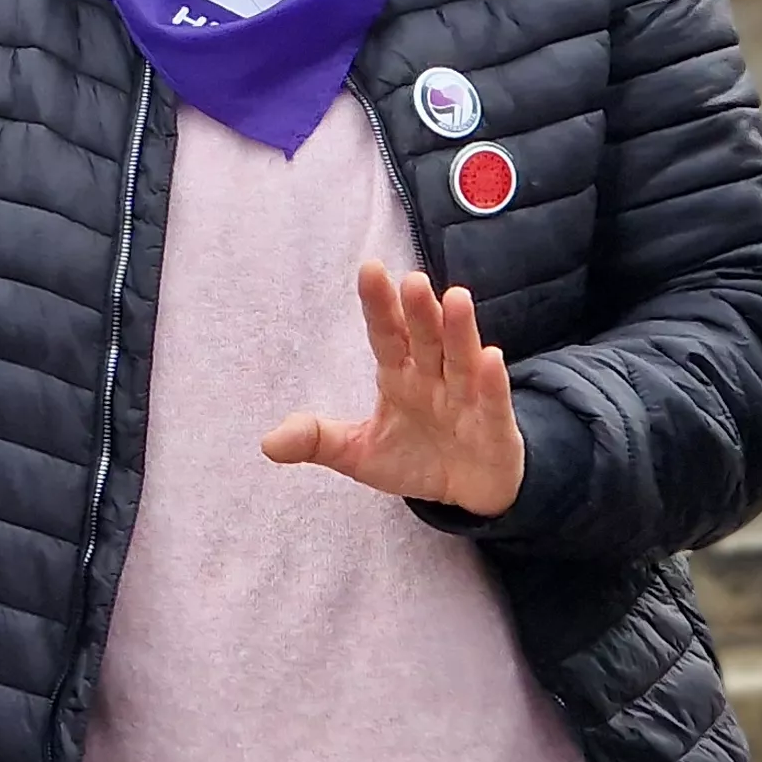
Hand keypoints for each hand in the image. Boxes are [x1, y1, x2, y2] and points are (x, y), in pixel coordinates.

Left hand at [259, 262, 526, 515]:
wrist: (468, 492)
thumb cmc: (415, 460)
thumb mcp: (360, 455)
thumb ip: (320, 441)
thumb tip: (267, 443)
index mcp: (399, 375)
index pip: (386, 334)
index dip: (379, 305)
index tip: (369, 270)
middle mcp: (433, 377)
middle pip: (424, 338)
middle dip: (418, 312)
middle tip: (411, 280)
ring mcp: (465, 397)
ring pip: (460, 359)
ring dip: (458, 330)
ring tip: (455, 299)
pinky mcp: (494, 425)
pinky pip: (492, 400)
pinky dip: (491, 381)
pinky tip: (489, 357)